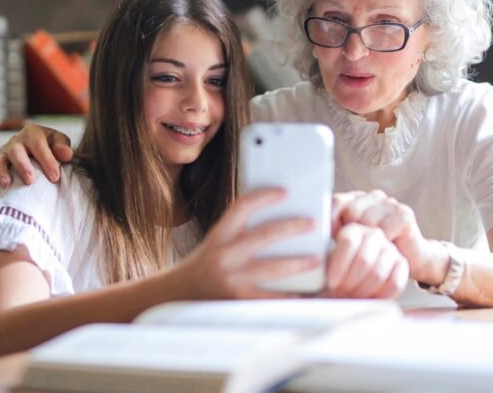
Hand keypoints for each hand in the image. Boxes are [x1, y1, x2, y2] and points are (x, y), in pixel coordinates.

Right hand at [0, 124, 73, 197]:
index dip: (46, 160)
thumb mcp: (58, 141)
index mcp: (32, 133)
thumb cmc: (50, 147)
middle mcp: (15, 142)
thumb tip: (66, 154)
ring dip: (1, 172)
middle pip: (15, 151)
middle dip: (22, 166)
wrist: (38, 151)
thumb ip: (62, 146)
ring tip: (7, 184)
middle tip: (30, 180)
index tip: (54, 177)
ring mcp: (4, 154)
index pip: (38, 144)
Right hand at [171, 188, 321, 299]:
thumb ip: (238, 233)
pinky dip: (289, 296)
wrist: (177, 295)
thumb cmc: (202, 266)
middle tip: (312, 224)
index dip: (264, 196)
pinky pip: (270, 298)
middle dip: (292, 228)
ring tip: (316, 259)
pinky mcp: (238, 300)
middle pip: (264, 235)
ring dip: (298, 263)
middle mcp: (224, 254)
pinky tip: (304, 293)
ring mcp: (232, 278)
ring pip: (272, 268)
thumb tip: (274, 222)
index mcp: (219, 235)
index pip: (242, 206)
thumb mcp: (215, 242)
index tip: (284, 192)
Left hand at [323, 223, 407, 298]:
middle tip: (341, 294)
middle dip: (350, 282)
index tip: (331, 282)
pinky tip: (368, 300)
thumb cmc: (335, 271)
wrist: (356, 277)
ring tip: (351, 298)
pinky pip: (394, 283)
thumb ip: (320, 260)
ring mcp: (390, 248)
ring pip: (378, 272)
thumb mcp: (324, 262)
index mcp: (352, 229)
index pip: (349, 241)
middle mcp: (373, 234)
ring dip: (363, 291)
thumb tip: (310, 263)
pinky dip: (380, 296)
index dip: (339, 265)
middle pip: (364, 259)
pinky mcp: (402, 264)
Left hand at [332, 190, 440, 283]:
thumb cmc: (376, 252)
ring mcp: (390, 203)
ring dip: (367, 241)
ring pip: (366, 221)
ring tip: (372, 250)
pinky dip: (382, 244)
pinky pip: (383, 230)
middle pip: (350, 211)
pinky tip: (386, 248)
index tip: (330, 239)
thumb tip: (313, 232)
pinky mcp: (403, 215)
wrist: (413, 260)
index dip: (330, 221)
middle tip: (355, 250)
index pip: (336, 201)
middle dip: (350, 233)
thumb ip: (335, 232)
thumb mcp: (352, 241)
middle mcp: (373, 196)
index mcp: (357, 199)